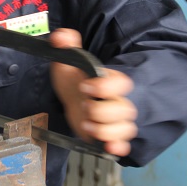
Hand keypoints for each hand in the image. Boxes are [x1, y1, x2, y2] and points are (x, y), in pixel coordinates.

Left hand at [49, 28, 136, 156]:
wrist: (72, 96)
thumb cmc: (74, 79)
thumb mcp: (67, 61)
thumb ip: (66, 45)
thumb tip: (61, 37)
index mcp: (110, 81)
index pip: (121, 84)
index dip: (106, 86)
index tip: (85, 86)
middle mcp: (117, 101)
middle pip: (125, 109)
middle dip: (102, 111)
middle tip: (84, 107)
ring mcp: (114, 120)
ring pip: (125, 129)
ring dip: (105, 130)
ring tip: (86, 125)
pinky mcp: (108, 136)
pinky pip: (123, 145)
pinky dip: (118, 148)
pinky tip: (107, 148)